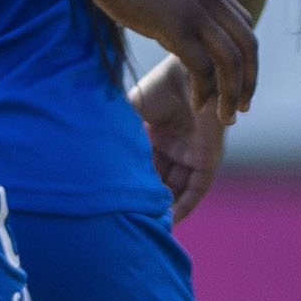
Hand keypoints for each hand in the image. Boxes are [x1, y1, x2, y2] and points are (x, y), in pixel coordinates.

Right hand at [90, 0, 258, 119]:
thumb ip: (183, 0)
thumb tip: (180, 21)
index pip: (245, 25)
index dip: (246, 56)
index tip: (238, 79)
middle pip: (248, 46)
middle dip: (249, 80)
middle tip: (243, 107)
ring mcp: (195, 12)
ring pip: (231, 62)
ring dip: (231, 94)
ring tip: (225, 116)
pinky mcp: (175, 28)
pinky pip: (203, 68)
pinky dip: (205, 91)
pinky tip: (198, 105)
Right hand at [127, 53, 229, 216]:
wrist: (189, 74)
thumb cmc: (159, 87)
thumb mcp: (131, 114)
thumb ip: (120, 135)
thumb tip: (91, 160)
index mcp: (155, 134)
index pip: (143, 168)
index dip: (133, 185)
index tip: (117, 204)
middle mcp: (174, 147)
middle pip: (160, 182)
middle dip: (148, 201)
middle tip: (130, 220)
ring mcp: (191, 154)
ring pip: (178, 189)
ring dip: (165, 208)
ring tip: (147, 226)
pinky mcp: (208, 159)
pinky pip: (198, 189)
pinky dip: (185, 205)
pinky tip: (171, 220)